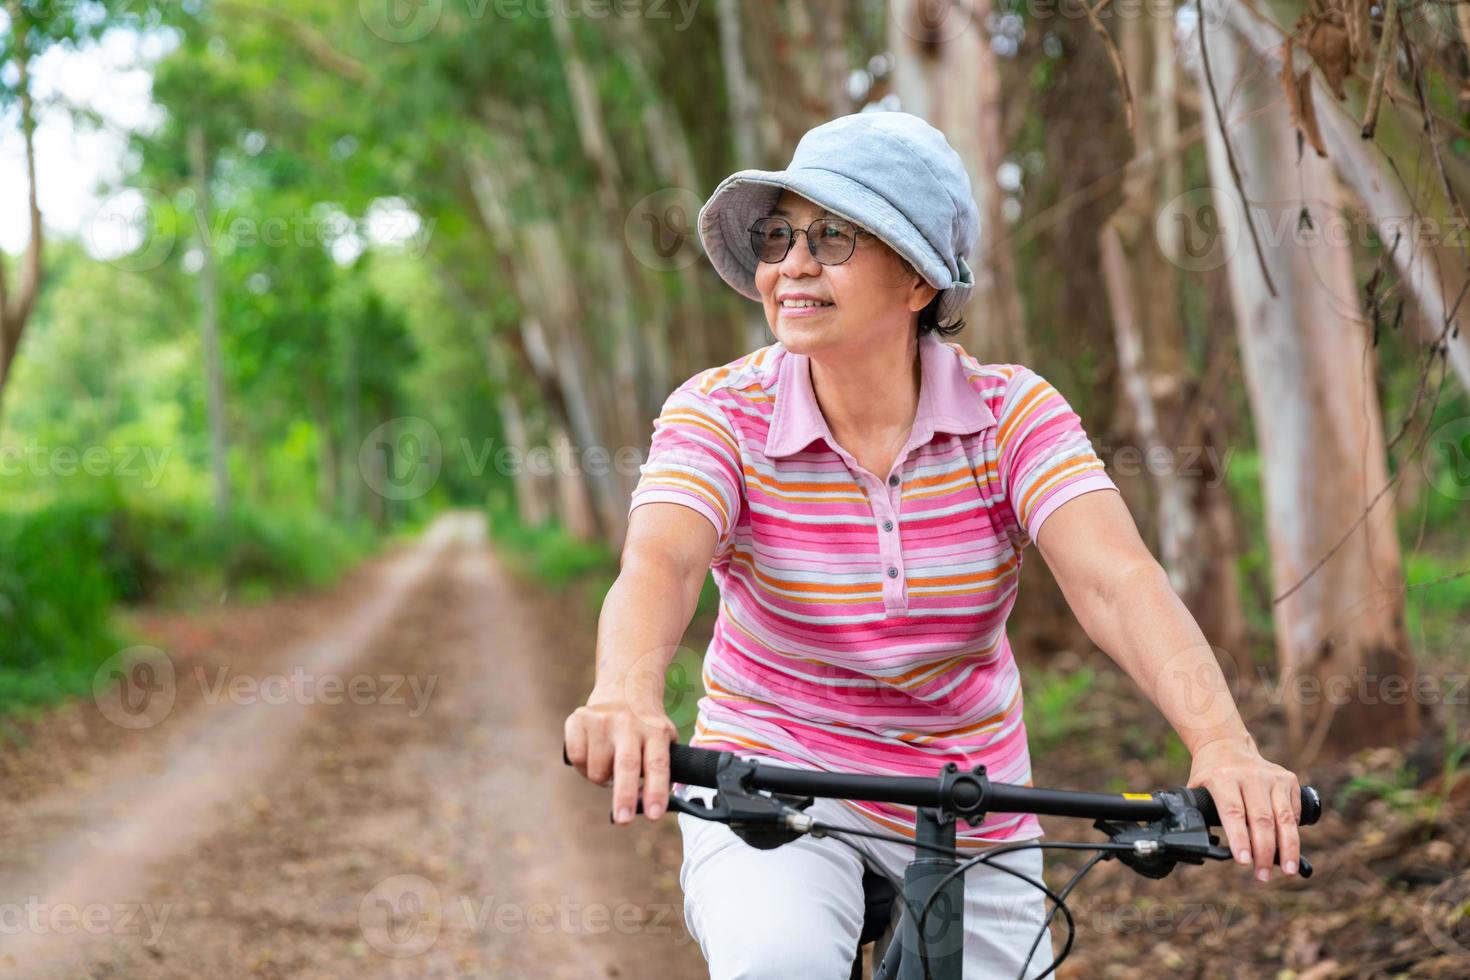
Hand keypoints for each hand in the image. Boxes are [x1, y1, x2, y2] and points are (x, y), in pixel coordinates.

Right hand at [564, 696, 676, 824]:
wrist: (625, 687)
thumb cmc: (645, 727)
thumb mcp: (663, 740)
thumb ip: (658, 771)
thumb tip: (645, 805)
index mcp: (656, 731)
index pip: (658, 764)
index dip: (656, 792)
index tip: (654, 815)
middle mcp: (629, 723)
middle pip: (626, 765)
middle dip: (624, 796)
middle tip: (623, 820)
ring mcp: (602, 719)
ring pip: (597, 769)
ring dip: (602, 780)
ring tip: (609, 766)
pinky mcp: (579, 718)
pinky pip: (576, 757)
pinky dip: (583, 766)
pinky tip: (593, 754)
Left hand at [1187, 734, 1301, 882]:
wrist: (1226, 744)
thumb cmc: (1210, 774)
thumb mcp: (1196, 788)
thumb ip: (1199, 814)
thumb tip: (1201, 847)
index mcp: (1222, 778)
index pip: (1233, 812)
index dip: (1240, 839)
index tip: (1244, 862)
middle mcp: (1250, 775)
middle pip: (1262, 819)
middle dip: (1264, 852)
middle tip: (1263, 876)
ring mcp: (1272, 777)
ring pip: (1284, 818)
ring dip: (1288, 848)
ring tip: (1287, 870)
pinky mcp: (1288, 779)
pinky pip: (1293, 812)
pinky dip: (1292, 832)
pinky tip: (1288, 847)